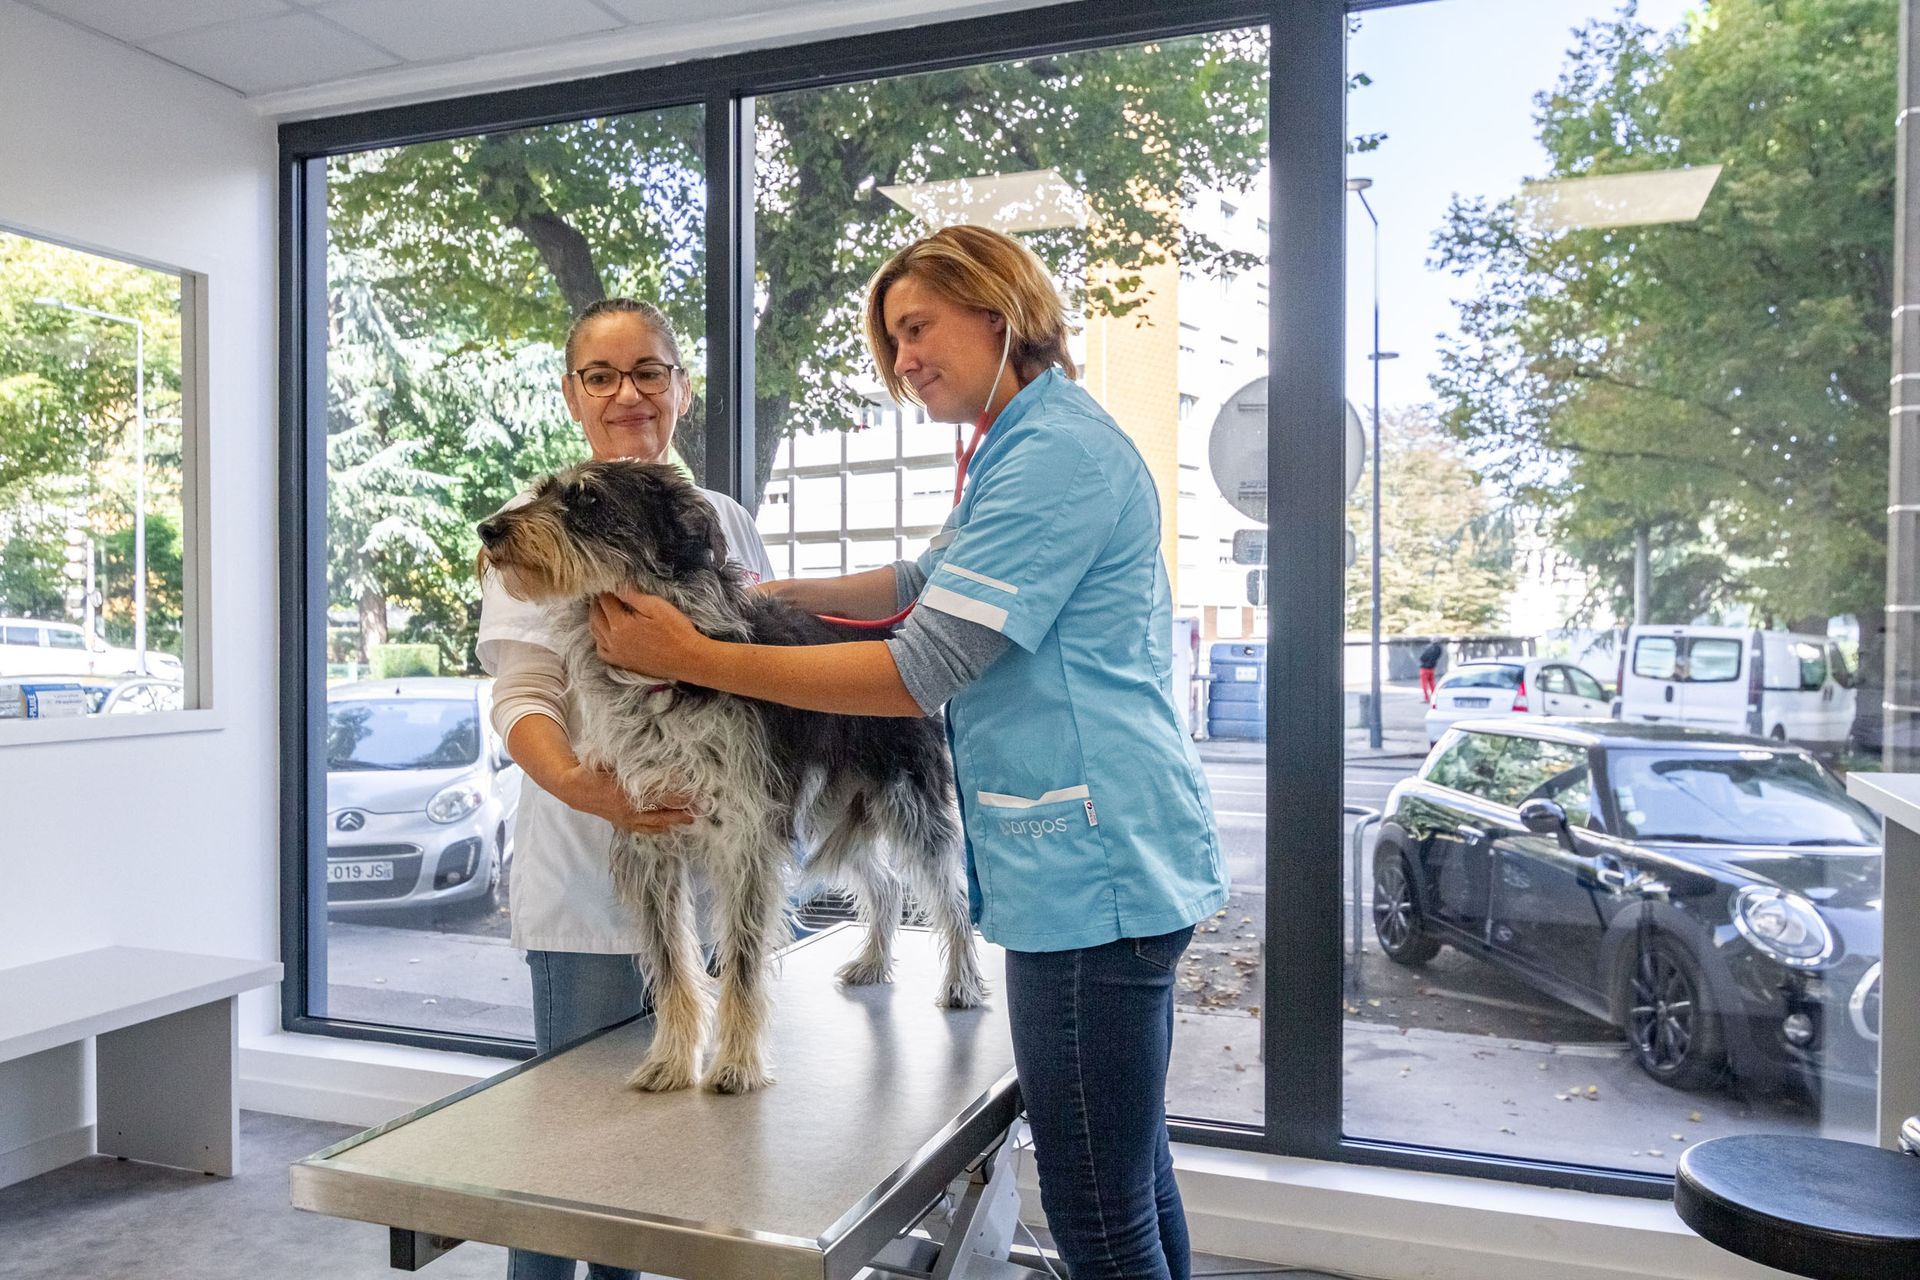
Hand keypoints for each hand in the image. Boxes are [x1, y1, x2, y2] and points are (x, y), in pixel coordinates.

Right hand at [560, 764, 698, 834]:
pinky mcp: (624, 824)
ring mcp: (627, 819)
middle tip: (702, 808)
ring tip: (693, 819)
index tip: (696, 792)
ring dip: (675, 822)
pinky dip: (660, 829)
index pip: (659, 795)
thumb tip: (641, 745)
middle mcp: (629, 809)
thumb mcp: (605, 759)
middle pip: (663, 813)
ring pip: (656, 824)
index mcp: (626, 793)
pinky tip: (672, 827)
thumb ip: (624, 757)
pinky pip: (646, 830)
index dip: (678, 795)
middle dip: (683, 811)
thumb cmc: (592, 770)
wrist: (575, 790)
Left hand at [589, 587, 705, 680]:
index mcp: (620, 624)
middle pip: (595, 616)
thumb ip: (633, 596)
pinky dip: (599, 639)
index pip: (604, 601)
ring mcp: (616, 653)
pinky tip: (605, 633)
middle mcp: (613, 640)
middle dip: (597, 602)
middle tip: (604, 592)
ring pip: (595, 632)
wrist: (688, 659)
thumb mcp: (657, 606)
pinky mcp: (622, 663)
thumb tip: (617, 585)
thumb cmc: (676, 631)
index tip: (609, 582)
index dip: (606, 589)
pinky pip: (601, 651)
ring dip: (595, 618)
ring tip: (602, 608)